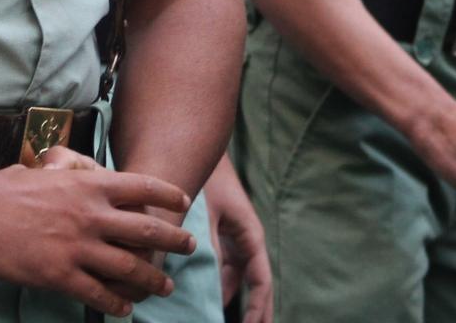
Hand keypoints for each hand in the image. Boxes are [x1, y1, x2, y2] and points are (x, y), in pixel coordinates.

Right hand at [0, 149, 195, 317]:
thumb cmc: (7, 187)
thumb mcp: (48, 171)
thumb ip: (70, 173)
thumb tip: (72, 166)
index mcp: (90, 183)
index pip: (142, 186)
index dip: (168, 194)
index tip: (184, 201)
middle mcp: (92, 213)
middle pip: (147, 228)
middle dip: (173, 239)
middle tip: (190, 246)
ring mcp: (78, 245)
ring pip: (129, 266)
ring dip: (153, 278)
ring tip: (166, 284)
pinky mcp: (60, 273)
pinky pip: (98, 293)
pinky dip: (116, 303)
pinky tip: (126, 309)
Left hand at [205, 154, 271, 321]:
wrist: (194, 151)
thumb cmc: (207, 180)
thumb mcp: (210, 215)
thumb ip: (212, 247)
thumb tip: (209, 284)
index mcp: (251, 237)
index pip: (261, 282)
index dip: (258, 308)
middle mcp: (244, 242)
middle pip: (253, 286)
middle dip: (253, 312)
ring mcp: (231, 240)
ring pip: (232, 279)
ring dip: (225, 298)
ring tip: (213, 320)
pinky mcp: (216, 237)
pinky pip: (217, 268)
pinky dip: (211, 283)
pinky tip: (196, 297)